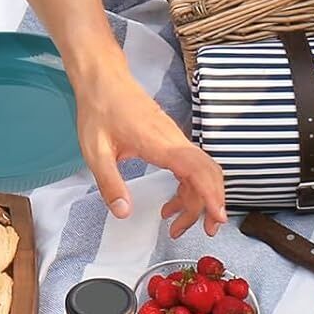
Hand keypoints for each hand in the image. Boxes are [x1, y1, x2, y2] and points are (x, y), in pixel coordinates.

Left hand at [75, 74, 226, 237]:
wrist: (103, 80)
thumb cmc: (99, 111)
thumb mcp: (95, 152)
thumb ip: (110, 184)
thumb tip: (124, 212)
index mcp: (159, 143)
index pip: (197, 170)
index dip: (211, 195)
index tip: (217, 217)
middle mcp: (175, 141)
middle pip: (207, 175)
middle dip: (211, 205)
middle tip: (204, 232)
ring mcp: (176, 141)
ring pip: (201, 173)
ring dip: (198, 201)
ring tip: (177, 226)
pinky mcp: (173, 142)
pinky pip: (191, 168)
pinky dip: (189, 190)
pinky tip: (172, 204)